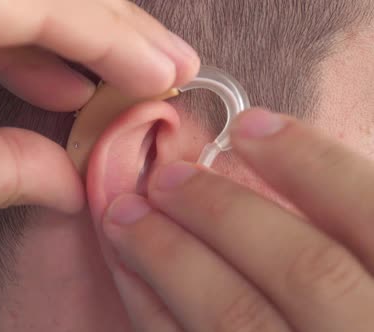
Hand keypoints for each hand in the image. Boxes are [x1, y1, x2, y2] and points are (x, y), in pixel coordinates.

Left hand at [101, 109, 373, 331]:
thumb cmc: (352, 308)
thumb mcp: (367, 268)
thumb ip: (344, 231)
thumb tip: (278, 166)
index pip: (371, 214)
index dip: (309, 162)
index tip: (247, 124)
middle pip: (304, 269)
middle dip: (224, 212)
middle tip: (164, 176)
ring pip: (237, 319)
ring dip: (170, 258)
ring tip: (123, 216)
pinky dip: (152, 312)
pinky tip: (129, 275)